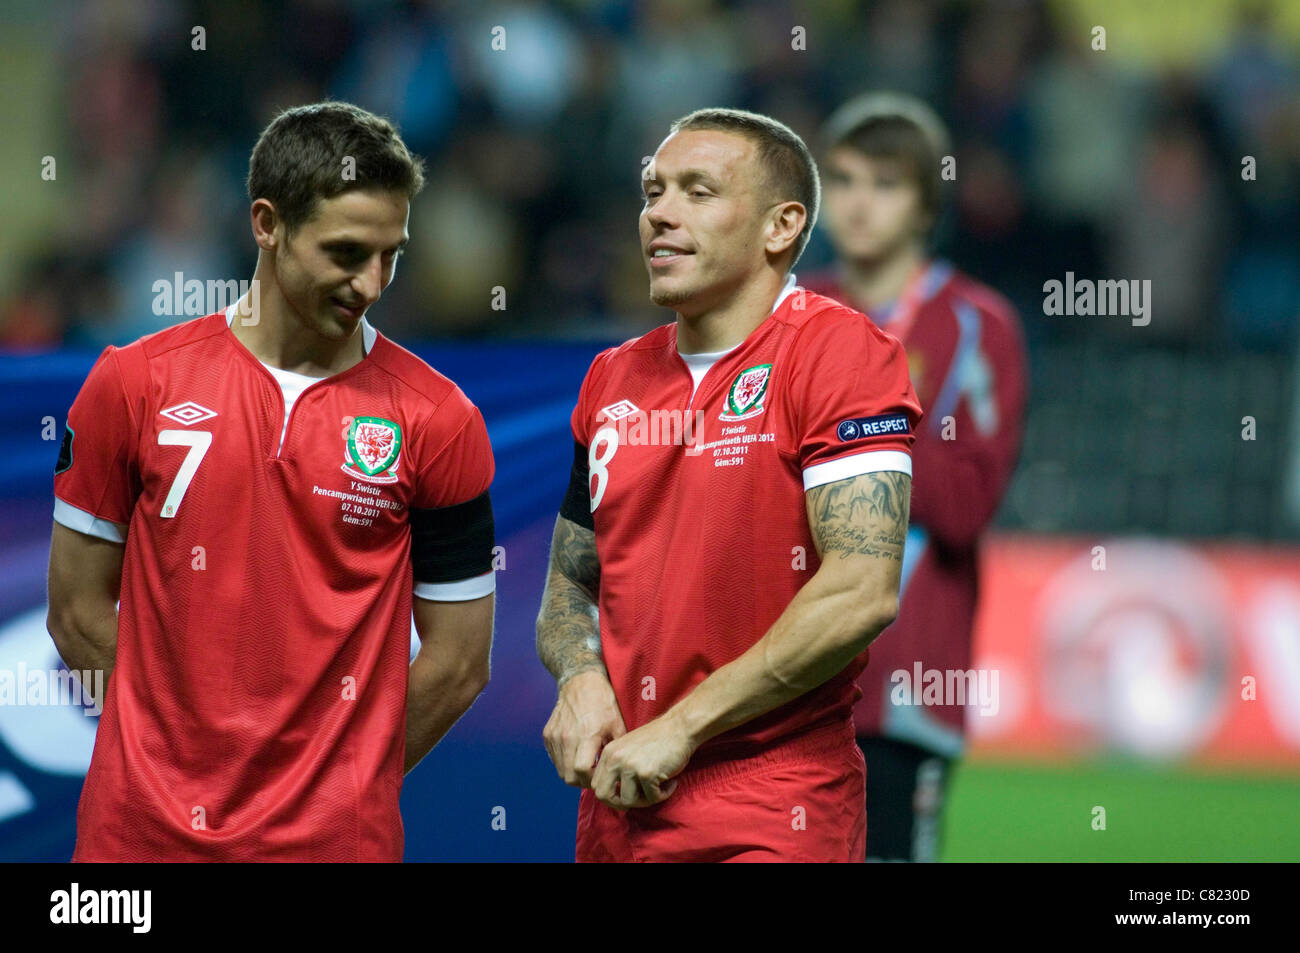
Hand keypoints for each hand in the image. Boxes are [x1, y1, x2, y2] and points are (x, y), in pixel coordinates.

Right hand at [543, 669, 625, 787]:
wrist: (581, 682)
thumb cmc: (603, 703)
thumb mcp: (617, 725)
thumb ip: (615, 751)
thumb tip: (619, 772)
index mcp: (587, 734)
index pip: (581, 771)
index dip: (590, 780)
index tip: (599, 778)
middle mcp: (567, 736)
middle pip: (568, 776)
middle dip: (581, 782)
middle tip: (593, 777)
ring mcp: (555, 735)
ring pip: (560, 769)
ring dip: (572, 773)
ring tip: (585, 767)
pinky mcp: (547, 734)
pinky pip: (554, 758)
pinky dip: (564, 762)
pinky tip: (576, 754)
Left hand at [590, 712, 694, 809]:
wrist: (680, 727)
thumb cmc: (659, 740)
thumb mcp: (628, 749)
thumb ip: (617, 768)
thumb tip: (614, 797)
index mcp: (608, 753)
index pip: (596, 785)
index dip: (611, 795)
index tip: (627, 794)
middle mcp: (615, 759)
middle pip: (603, 796)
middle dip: (620, 804)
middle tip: (639, 799)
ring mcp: (630, 766)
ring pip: (628, 802)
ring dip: (645, 801)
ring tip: (658, 789)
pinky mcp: (646, 773)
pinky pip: (652, 798)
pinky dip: (664, 794)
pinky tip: (671, 782)